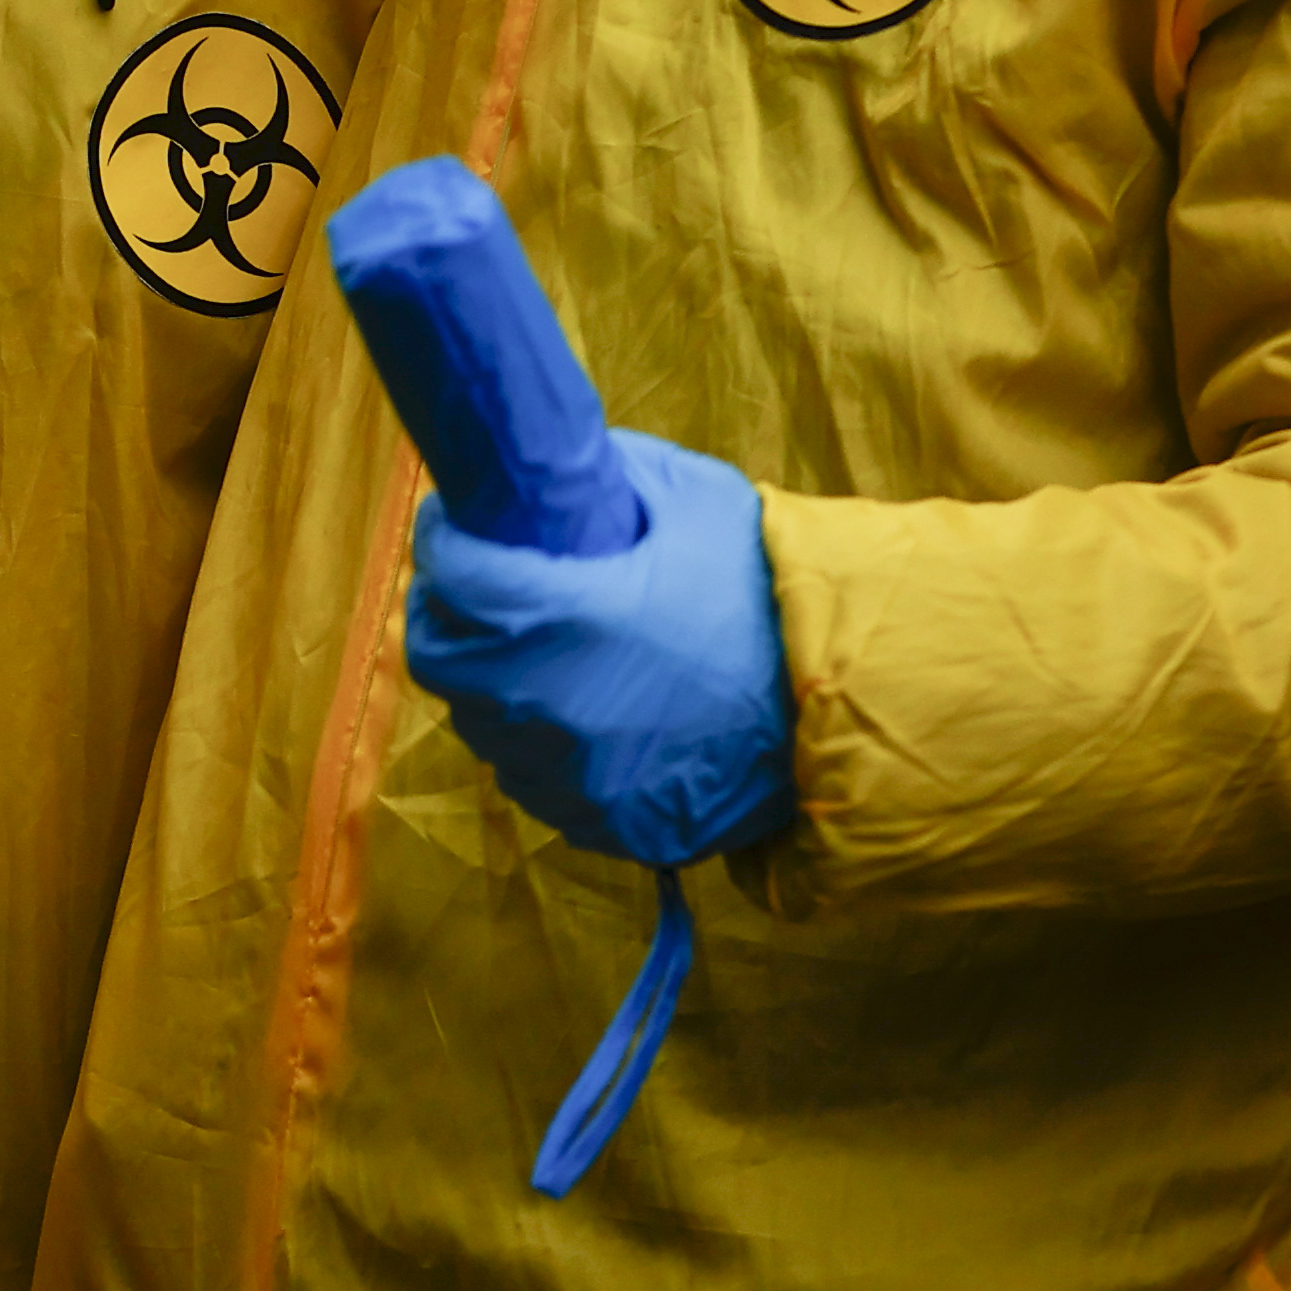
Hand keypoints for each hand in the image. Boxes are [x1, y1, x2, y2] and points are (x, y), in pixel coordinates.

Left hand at [405, 424, 796, 866]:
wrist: (848, 703)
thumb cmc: (767, 592)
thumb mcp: (693, 500)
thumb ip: (608, 478)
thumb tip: (543, 469)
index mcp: (565, 614)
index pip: (455, 576)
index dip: (443, 542)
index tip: (451, 526)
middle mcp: (551, 702)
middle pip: (441, 657)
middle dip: (449, 614)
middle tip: (475, 589)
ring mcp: (574, 772)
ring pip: (482, 726)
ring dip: (489, 686)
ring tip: (530, 652)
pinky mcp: (605, 821)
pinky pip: (534, 783)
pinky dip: (537, 747)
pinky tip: (571, 714)